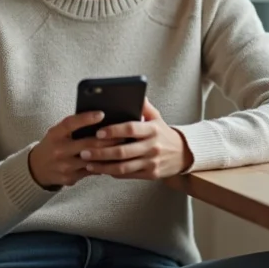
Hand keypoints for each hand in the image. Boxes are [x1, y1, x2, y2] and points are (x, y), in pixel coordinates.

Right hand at [27, 111, 122, 188]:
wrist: (37, 168)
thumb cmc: (54, 144)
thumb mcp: (57, 132)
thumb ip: (73, 126)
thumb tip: (100, 118)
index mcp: (55, 134)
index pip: (70, 123)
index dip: (86, 118)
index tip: (102, 114)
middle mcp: (58, 150)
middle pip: (87, 144)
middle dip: (107, 139)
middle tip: (123, 134)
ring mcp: (64, 166)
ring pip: (92, 160)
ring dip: (108, 154)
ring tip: (123, 147)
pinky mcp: (70, 178)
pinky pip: (91, 171)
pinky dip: (103, 165)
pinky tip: (114, 160)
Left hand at [79, 98, 193, 179]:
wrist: (184, 154)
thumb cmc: (163, 133)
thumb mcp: (157, 117)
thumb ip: (144, 106)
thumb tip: (134, 92)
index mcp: (153, 130)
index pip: (131, 129)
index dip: (114, 131)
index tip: (98, 132)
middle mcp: (152, 146)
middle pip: (123, 151)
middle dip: (101, 152)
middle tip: (84, 151)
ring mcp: (151, 162)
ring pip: (123, 167)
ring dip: (103, 166)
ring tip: (88, 163)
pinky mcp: (150, 174)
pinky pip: (128, 175)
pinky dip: (112, 173)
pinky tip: (101, 169)